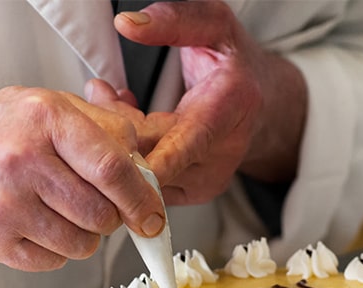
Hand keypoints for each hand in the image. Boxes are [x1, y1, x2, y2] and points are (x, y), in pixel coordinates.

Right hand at [0, 86, 166, 271]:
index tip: (153, 215)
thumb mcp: (48, 106)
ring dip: (85, 236)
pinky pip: (53, 262)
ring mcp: (5, 203)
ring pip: (81, 244)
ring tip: (63, 213)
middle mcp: (23, 159)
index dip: (142, 197)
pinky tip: (39, 226)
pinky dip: (57, 251)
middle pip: (101, 213)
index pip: (111, 166)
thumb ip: (103, 126)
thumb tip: (145, 163)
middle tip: (100, 207)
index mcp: (44, 118)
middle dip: (113, 218)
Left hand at [114, 1, 306, 205]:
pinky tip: (131, 127)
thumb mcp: (214, 25)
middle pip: (152, 154)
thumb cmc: (235, 63)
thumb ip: (174, 19)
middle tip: (99, 90)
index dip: (151, 156)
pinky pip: (147, 182)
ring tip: (115, 101)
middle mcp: (224, 153)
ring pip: (144, 172)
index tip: (115, 155)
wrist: (263, 105)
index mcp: (231, 107)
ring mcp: (209, 180)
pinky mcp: (193, 193)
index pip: (187, 141)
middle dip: (114, 125)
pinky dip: (130, 158)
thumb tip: (127, 24)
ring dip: (118, 141)